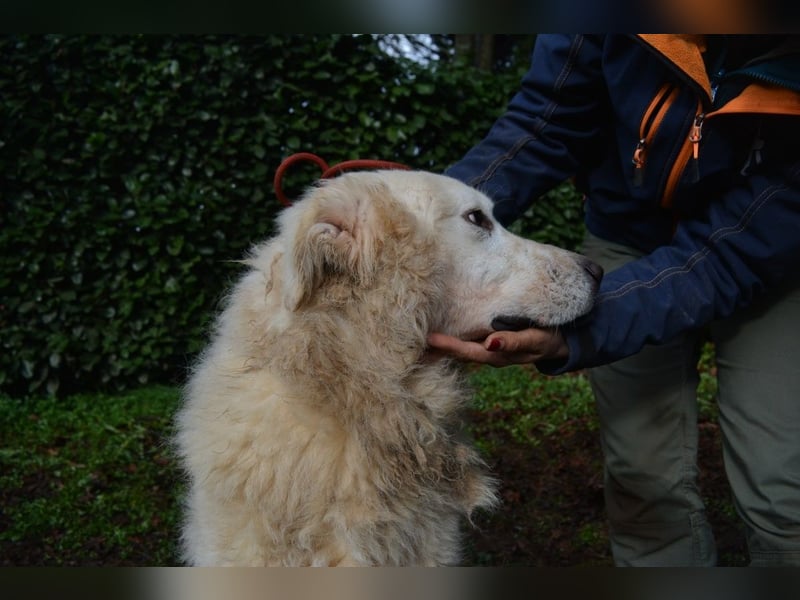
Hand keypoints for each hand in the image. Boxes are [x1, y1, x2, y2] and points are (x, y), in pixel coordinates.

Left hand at [426, 328, 568, 367]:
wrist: (559, 343)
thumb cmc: (546, 339)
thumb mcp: (534, 340)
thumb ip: (513, 341)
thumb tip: (490, 343)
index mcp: (496, 355)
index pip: (465, 351)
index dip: (446, 346)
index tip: (427, 339)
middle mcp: (487, 354)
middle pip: (456, 353)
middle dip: (435, 349)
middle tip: (409, 343)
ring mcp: (487, 349)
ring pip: (459, 348)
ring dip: (440, 346)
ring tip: (417, 339)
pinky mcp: (489, 342)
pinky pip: (466, 342)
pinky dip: (451, 339)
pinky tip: (438, 335)